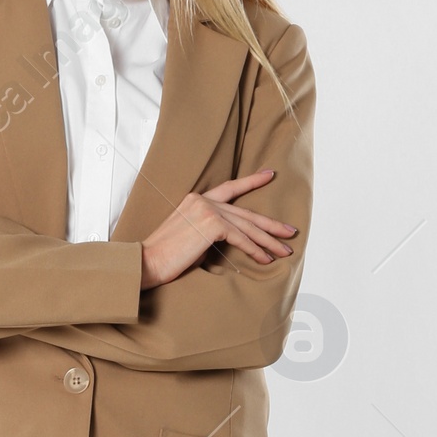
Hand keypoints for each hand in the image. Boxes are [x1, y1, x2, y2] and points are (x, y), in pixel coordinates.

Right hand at [139, 170, 293, 289]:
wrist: (147, 261)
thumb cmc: (164, 256)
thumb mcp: (188, 236)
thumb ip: (208, 231)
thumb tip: (228, 240)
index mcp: (196, 199)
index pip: (230, 188)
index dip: (251, 181)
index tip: (269, 175)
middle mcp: (203, 200)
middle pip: (245, 213)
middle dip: (270, 225)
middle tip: (290, 232)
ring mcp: (208, 210)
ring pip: (247, 226)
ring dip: (268, 241)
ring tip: (284, 250)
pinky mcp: (212, 224)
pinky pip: (240, 238)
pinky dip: (255, 249)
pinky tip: (265, 259)